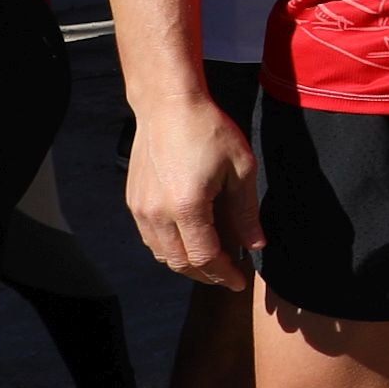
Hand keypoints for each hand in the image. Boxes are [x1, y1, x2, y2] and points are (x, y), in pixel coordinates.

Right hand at [125, 93, 261, 288]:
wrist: (167, 105)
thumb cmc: (207, 131)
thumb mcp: (240, 169)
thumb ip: (246, 212)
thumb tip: (255, 244)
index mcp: (187, 207)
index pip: (205, 257)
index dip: (224, 274)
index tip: (240, 282)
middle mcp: (157, 213)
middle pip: (180, 263)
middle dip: (206, 275)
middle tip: (228, 276)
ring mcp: (140, 208)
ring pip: (161, 254)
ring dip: (186, 264)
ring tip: (211, 262)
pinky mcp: (133, 200)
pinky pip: (150, 238)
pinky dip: (169, 248)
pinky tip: (189, 241)